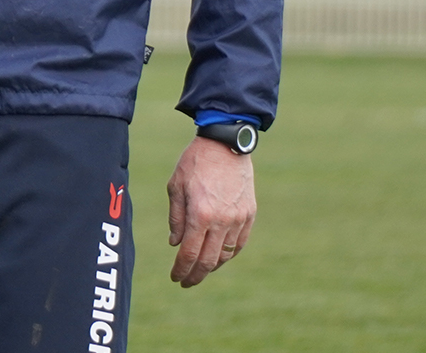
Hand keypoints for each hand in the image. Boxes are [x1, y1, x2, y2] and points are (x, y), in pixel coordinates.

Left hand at [167, 135, 255, 287]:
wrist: (226, 144)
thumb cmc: (195, 162)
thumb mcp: (176, 186)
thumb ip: (176, 218)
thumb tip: (175, 244)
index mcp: (200, 214)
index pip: (189, 253)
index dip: (181, 270)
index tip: (175, 278)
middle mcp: (221, 221)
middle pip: (208, 261)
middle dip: (196, 275)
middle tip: (186, 282)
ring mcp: (238, 219)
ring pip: (225, 255)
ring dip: (211, 266)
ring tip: (200, 269)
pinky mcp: (250, 214)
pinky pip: (239, 244)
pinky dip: (228, 254)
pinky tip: (218, 255)